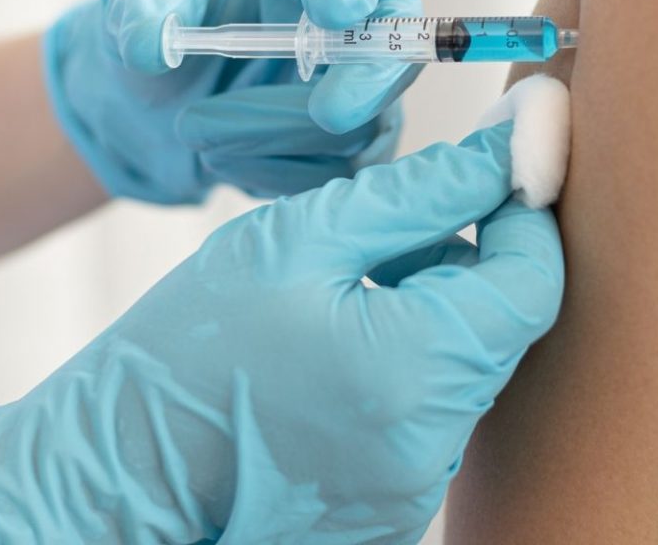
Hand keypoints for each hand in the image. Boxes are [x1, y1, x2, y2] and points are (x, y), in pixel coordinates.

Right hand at [0, 122, 564, 544]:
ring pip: (469, 370)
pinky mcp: (395, 509)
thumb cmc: (191, 345)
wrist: (122, 467)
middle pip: (505, 326)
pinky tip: (341, 351)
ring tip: (352, 291)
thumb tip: (505, 148)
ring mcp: (416, 486)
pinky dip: (409, 370)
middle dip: (473, 261)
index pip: (535, 279)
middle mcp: (436, 442)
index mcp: (417, 366)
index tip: (497, 168)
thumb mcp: (299, 239)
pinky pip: (434, 417)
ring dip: (438, 315)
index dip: (525, 212)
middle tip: (403, 226)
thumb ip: (418, 192)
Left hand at [44, 0, 421, 203]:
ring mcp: (363, 83)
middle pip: (391, 48)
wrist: (161, 96)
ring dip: (274, 136)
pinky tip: (225, 158)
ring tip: (195, 128)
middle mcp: (353, 12)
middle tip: (331, 113)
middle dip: (365, 82)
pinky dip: (274, 173)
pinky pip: (338, 174)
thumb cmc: (165, 22)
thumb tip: (148, 48)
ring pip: (360, 125)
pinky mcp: (355, 145)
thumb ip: (139, 6)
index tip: (333, 7)